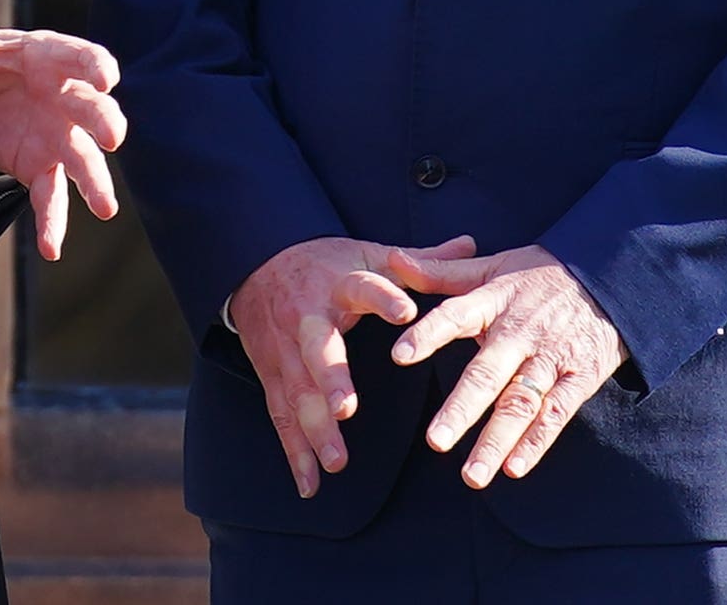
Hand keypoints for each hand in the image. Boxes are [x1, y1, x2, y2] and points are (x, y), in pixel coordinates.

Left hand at [0, 0, 126, 258]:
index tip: (106, 75)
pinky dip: (53, 222)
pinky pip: (52, 197)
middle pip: (94, 108)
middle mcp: (63, 97)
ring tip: (104, 207)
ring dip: (97, 182)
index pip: (78, 56)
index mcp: (46, 57)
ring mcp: (58, 136)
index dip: (94, 64)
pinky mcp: (43, 167)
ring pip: (84, 159)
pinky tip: (50, 248)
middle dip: (105, 120)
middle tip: (111, 137)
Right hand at [225, 233, 474, 497]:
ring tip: (336, 460)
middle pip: (316, 348)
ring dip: (314, 427)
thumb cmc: (324, 264)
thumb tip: (471, 243)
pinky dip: (293, 451)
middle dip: (329, 378)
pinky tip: (311, 483)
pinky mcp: (271, 374)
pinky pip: (281, 415)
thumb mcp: (366, 253)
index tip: (406, 311)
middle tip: (345, 408)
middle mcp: (309, 317)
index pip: (363, 287)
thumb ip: (418, 260)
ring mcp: (286, 349)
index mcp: (340, 284)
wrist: (254, 261)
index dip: (383, 298)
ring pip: (297, 390)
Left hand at [387, 242, 628, 487]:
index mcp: (494, 301)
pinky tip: (514, 469)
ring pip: (521, 403)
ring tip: (472, 475)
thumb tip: (393, 261)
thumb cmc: (539, 275)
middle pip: (488, 373)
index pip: (456, 316)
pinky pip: (557, 414)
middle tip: (435, 442)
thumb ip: (441, 271)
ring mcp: (551, 358)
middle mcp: (520, 332)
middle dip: (462, 409)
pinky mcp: (580, 378)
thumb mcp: (492, 266)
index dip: (428, 334)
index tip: (399, 357)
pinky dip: (536, 442)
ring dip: (496, 440)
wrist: (609, 278)